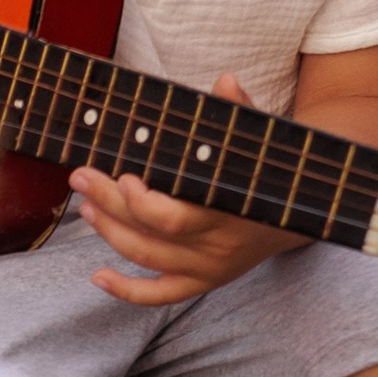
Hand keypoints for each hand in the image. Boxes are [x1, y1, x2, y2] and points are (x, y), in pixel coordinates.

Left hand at [71, 75, 295, 308]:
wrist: (296, 217)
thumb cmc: (267, 172)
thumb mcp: (261, 142)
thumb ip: (240, 114)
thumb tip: (225, 80)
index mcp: (230, 211)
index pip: (176, 219)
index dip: (143, 203)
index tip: (123, 176)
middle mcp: (218, 247)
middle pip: (151, 236)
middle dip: (111, 205)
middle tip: (81, 177)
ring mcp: (208, 269)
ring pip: (148, 259)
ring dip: (110, 234)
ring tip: (86, 205)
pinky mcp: (202, 283)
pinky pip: (160, 296)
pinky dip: (127, 291)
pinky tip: (97, 277)